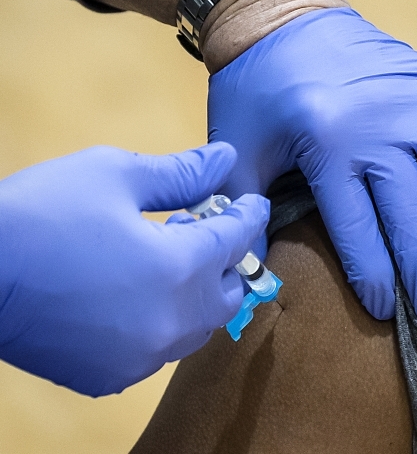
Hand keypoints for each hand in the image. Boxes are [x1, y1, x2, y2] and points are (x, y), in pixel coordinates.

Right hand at [0, 142, 268, 396]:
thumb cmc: (47, 212)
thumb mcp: (118, 174)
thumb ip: (182, 173)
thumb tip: (227, 160)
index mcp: (179, 269)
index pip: (237, 240)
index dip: (248, 214)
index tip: (251, 200)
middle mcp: (169, 323)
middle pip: (227, 294)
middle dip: (228, 258)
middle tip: (202, 225)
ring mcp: (138, 357)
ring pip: (196, 327)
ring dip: (199, 291)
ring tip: (169, 252)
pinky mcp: (107, 375)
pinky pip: (157, 349)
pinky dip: (164, 320)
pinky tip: (138, 291)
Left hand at [208, 8, 416, 329]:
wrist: (279, 14)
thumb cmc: (254, 87)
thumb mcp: (235, 147)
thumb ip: (245, 209)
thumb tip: (252, 273)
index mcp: (327, 144)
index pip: (359, 229)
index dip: (374, 277)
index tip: (384, 310)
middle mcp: (380, 123)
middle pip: (414, 211)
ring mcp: (415, 97)